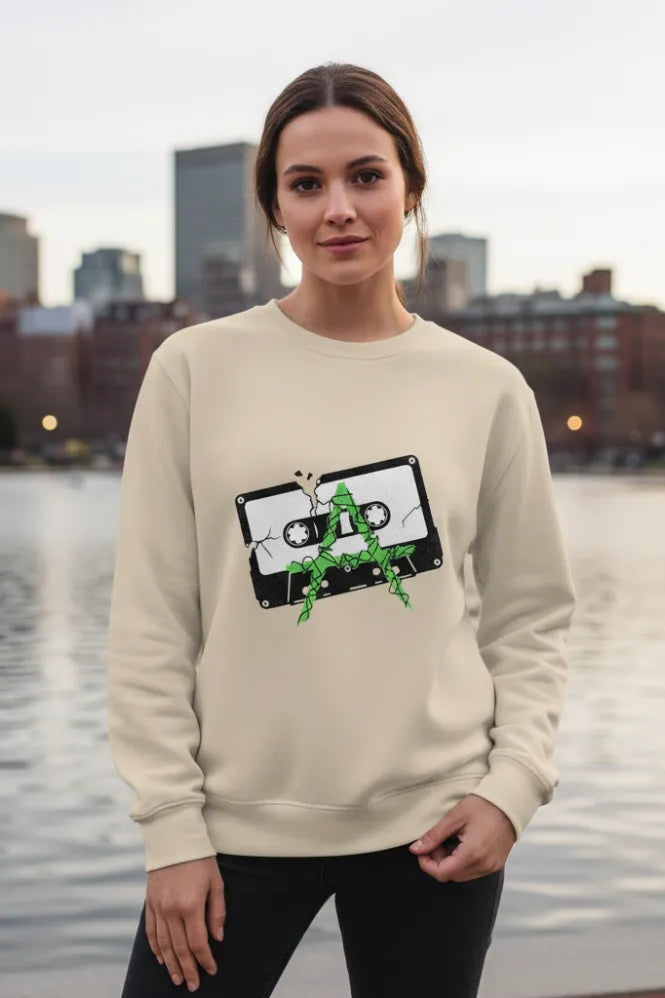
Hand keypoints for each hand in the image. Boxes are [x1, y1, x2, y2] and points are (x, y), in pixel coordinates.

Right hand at [145, 855, 224, 991]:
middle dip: (188, 969)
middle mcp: (171, 910)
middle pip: (179, 948)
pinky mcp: (150, 903)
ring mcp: (158, 907)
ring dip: (171, 964)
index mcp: (191, 905)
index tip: (211, 970)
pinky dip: (156, 948)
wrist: (173, 838)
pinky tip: (162, 959)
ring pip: (164, 944)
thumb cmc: (199, 859)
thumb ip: (217, 911)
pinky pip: (151, 931)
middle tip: (193, 985)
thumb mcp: (216, 882)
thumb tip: (217, 938)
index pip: (198, 942)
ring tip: (178, 978)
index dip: (205, 960)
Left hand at [408, 794, 516, 882]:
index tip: (422, 849)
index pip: (441, 873)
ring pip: (462, 875)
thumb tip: (415, 849)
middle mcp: (483, 865)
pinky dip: (462, 862)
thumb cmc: (482, 805)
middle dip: (438, 862)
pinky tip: (462, 844)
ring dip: (450, 863)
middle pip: (451, 875)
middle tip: (436, 842)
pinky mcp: (496, 864)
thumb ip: (434, 835)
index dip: (426, 864)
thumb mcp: (455, 817)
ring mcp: (491, 867)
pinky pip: (474, 871)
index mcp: (472, 854)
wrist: (510, 802)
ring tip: (450, 841)